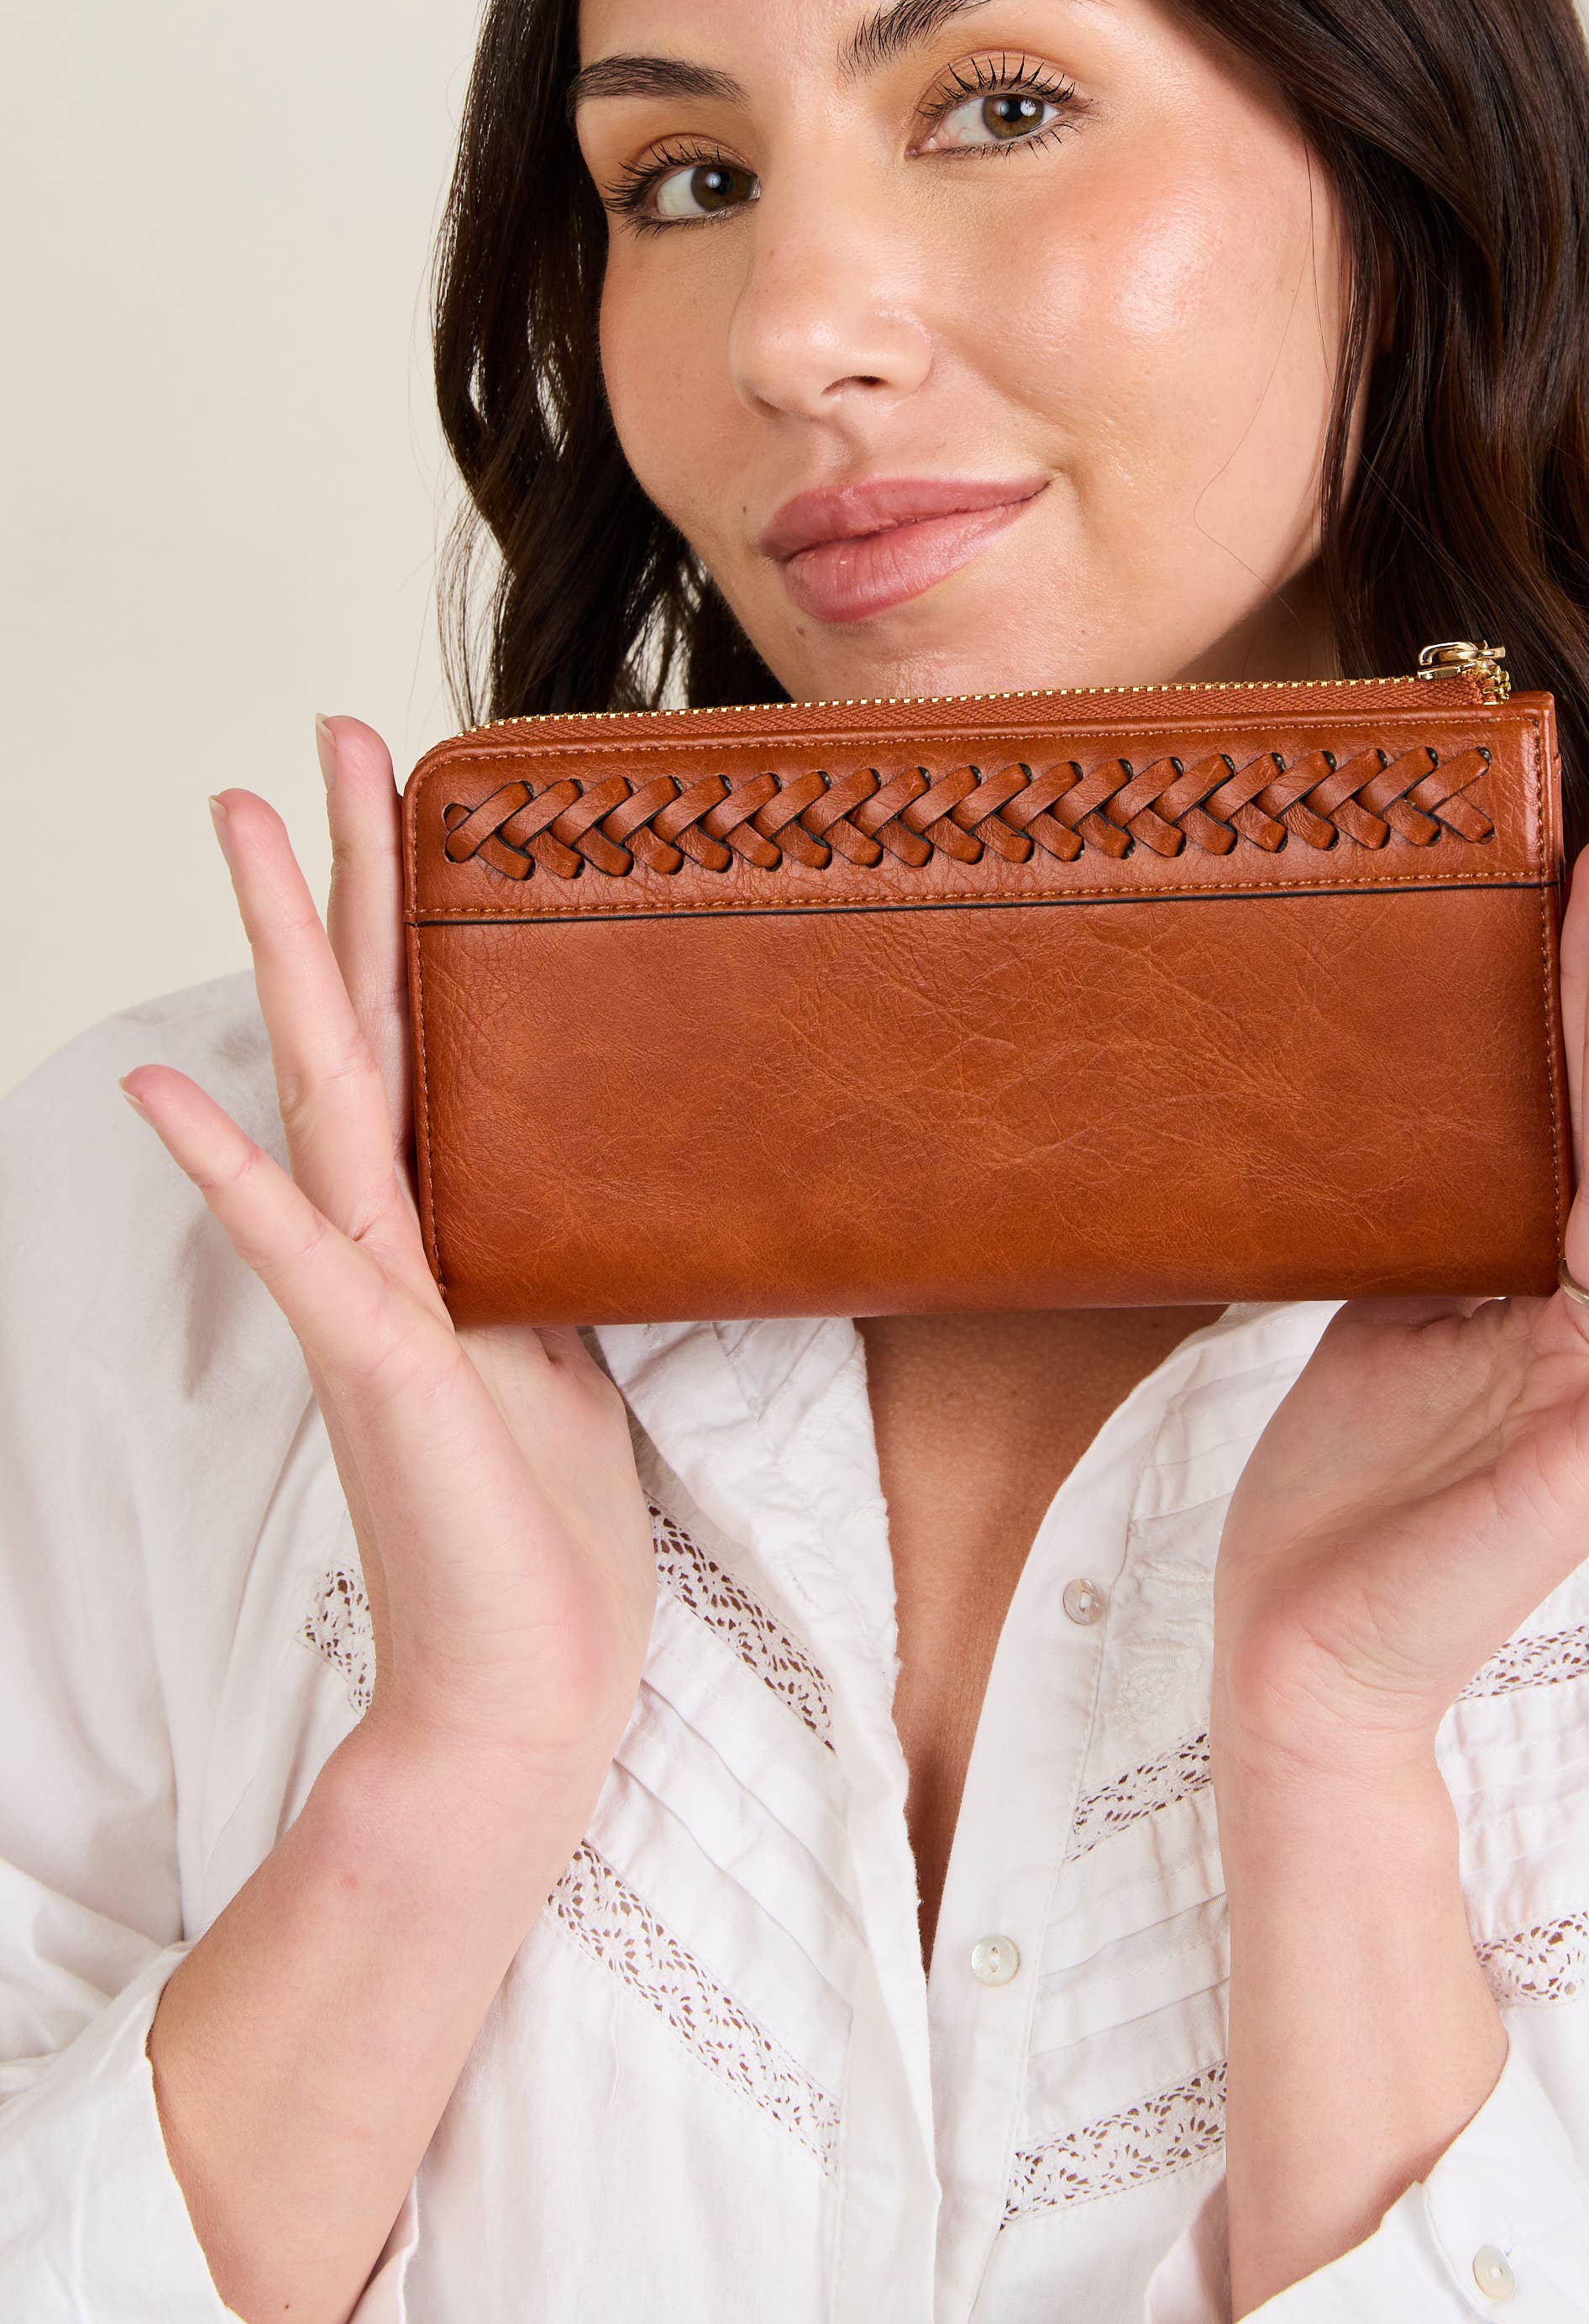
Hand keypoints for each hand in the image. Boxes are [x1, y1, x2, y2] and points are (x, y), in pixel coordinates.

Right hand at [122, 718, 655, 1802]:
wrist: (525, 1686)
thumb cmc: (546, 1532)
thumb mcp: (573, 1348)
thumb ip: (549, 1251)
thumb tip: (584, 1172)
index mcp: (447, 1232)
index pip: (419, 1040)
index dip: (409, 917)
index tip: (415, 795)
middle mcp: (393, 1245)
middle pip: (356, 1024)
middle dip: (336, 880)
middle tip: (316, 742)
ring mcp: (372, 1300)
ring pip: (319, 1089)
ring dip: (282, 956)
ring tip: (245, 828)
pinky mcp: (378, 1371)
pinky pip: (297, 1251)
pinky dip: (227, 1170)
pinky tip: (164, 1089)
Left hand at [1212, 825, 1588, 1768]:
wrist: (1295, 1658)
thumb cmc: (1340, 1501)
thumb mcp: (1375, 1325)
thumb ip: (1423, 1231)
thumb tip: (1414, 1120)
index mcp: (1530, 1297)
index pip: (1570, 1123)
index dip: (1579, 1002)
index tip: (1580, 874)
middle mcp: (1581, 1333)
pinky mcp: (1578, 1472)